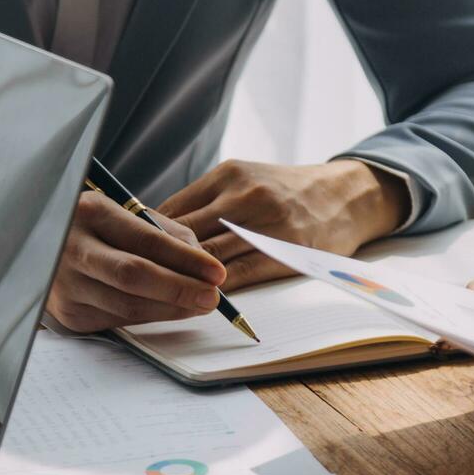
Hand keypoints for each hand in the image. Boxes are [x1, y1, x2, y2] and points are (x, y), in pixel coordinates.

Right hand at [46, 191, 226, 331]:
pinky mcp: (68, 314)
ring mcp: (65, 285)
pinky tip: (169, 310)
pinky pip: (118, 320)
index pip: (146, 240)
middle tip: (212, 297)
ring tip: (197, 305)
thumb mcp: (124, 214)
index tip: (216, 272)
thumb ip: (166, 234)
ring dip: (170, 309)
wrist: (38, 246)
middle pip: (133, 276)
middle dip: (179, 289)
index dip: (185, 260)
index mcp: (90, 212)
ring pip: (127, 305)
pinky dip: (148, 317)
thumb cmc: (95, 227)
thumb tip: (203, 265)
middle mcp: (71, 248)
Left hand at [156, 159, 409, 290]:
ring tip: (158, 296)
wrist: (345, 194)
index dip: (145, 237)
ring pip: (209, 257)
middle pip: (185, 234)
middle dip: (157, 260)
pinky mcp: (284, 250)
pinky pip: (240, 275)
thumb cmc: (286, 191)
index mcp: (228, 175)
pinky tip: (199, 299)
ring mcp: (265, 223)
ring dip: (182, 279)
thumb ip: (205, 201)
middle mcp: (244, 195)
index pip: (172, 210)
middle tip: (132, 283)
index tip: (128, 255)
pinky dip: (215, 289)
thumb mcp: (244, 179)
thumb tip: (155, 227)